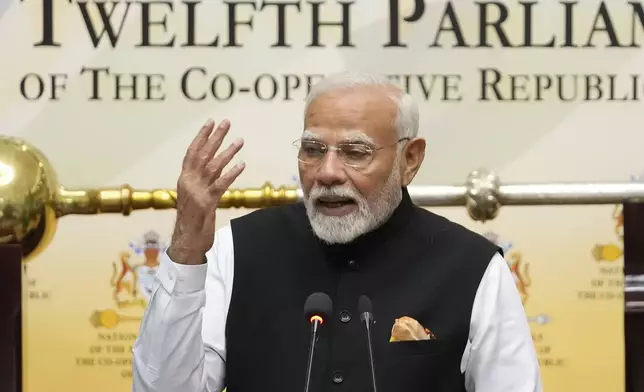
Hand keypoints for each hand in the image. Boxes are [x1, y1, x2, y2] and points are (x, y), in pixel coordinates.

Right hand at [168, 119, 244, 264]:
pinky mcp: (206, 203)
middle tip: (226, 122)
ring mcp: (197, 192)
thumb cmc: (192, 221)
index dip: (201, 136)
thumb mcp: (194, 198)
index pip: (192, 152)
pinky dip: (231, 174)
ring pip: (213, 167)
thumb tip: (214, 168)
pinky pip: (220, 185)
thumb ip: (202, 182)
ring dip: (227, 152)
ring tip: (240, 140)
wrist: (186, 242)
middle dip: (215, 137)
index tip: (211, 122)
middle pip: (203, 155)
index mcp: (184, 179)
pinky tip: (242, 165)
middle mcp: (188, 182)